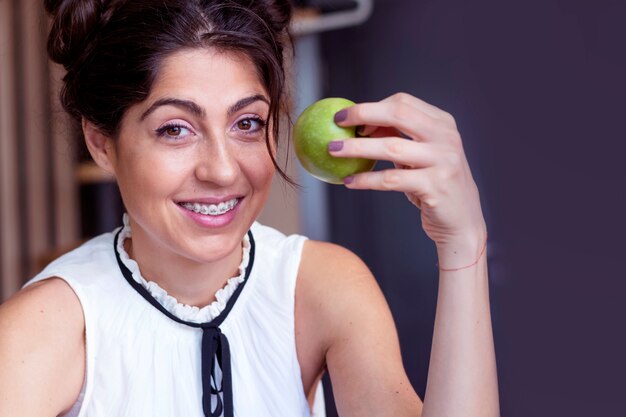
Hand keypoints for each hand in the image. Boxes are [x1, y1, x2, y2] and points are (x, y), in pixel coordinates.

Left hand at [331, 93, 485, 247]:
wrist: (462, 222)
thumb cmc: (434, 186)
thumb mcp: (419, 157)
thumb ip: (397, 138)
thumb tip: (359, 124)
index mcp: (442, 124)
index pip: (403, 102)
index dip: (372, 106)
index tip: (347, 116)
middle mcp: (446, 137)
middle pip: (398, 113)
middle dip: (363, 114)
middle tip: (337, 122)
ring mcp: (444, 160)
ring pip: (391, 147)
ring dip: (356, 148)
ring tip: (332, 151)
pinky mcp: (435, 186)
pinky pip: (391, 179)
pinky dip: (366, 180)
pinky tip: (349, 181)